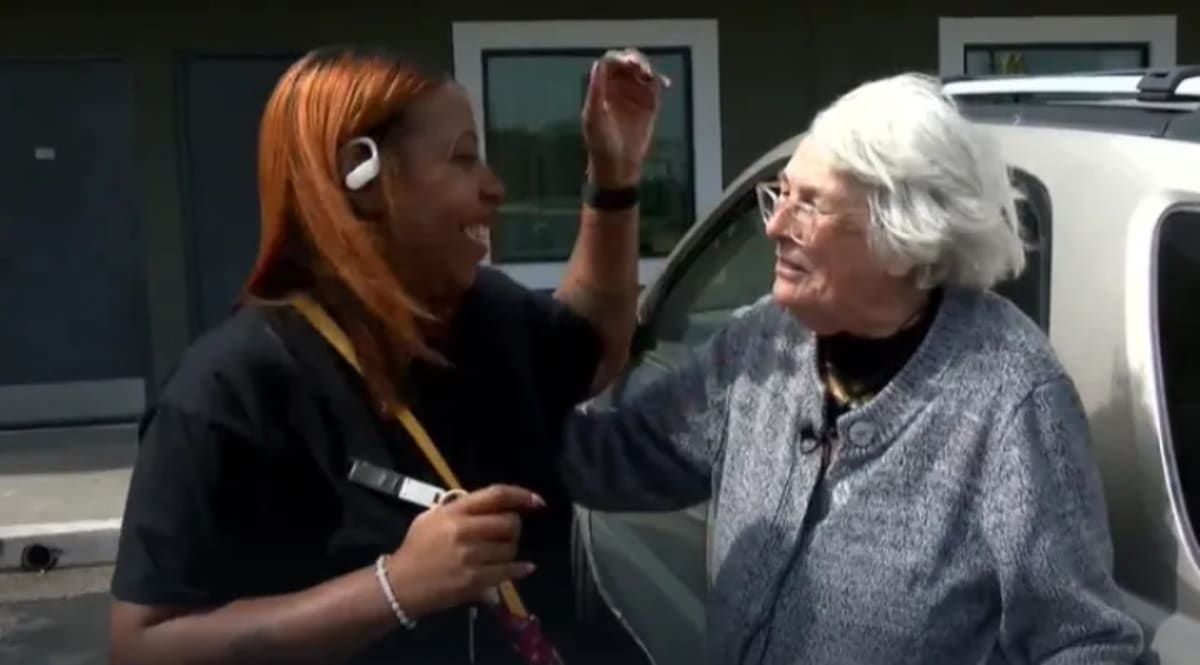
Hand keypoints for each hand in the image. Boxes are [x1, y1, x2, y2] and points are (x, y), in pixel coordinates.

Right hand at [385, 485, 544, 618]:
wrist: (400, 584)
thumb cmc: (416, 549)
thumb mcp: (431, 518)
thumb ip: (458, 508)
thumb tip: (490, 505)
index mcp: (454, 512)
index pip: (496, 495)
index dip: (521, 495)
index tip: (537, 501)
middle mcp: (464, 531)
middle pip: (509, 522)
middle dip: (514, 527)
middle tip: (507, 533)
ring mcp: (470, 556)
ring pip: (510, 547)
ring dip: (511, 550)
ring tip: (500, 553)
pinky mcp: (474, 580)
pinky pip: (507, 571)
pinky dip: (520, 569)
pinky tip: (525, 568)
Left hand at [582, 50, 663, 187]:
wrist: (619, 166)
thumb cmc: (601, 143)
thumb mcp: (593, 117)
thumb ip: (596, 91)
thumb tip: (600, 64)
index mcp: (602, 89)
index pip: (610, 64)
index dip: (618, 59)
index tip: (627, 63)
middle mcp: (619, 88)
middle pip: (628, 64)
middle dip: (635, 61)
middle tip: (641, 68)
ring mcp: (635, 96)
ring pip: (643, 73)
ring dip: (648, 69)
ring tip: (650, 76)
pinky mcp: (650, 106)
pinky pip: (656, 88)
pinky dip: (661, 82)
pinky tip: (664, 83)